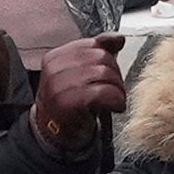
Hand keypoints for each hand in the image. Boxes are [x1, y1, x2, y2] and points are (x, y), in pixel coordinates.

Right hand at [32, 32, 126, 152]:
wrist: (54, 135)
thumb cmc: (71, 103)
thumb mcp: (79, 74)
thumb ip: (97, 53)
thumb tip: (119, 38)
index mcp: (55, 57)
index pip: (93, 44)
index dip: (109, 58)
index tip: (109, 74)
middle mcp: (54, 68)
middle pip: (101, 57)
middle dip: (115, 74)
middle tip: (114, 90)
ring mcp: (59, 85)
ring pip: (105, 73)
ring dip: (118, 88)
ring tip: (115, 100)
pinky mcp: (70, 103)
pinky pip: (104, 92)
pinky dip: (117, 99)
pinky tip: (115, 107)